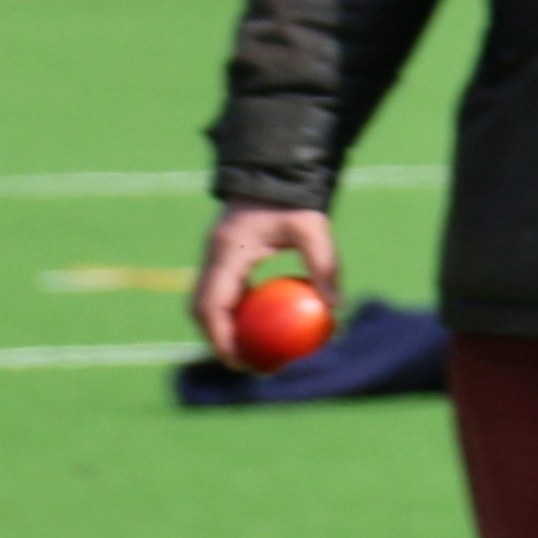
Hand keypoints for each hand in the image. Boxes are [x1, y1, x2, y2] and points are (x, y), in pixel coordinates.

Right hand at [191, 205, 338, 365]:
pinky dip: (232, 314)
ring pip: (206, 303)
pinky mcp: (224, 258)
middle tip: (245, 365)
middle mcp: (214, 256)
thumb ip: (325, 264)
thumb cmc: (294, 201)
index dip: (219, 337)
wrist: (274, 172)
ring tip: (250, 354)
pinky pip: (221, 293)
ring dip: (222, 330)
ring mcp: (215, 257)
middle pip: (201, 309)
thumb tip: (337, 306)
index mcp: (227, 252)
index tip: (238, 361)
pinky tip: (256, 328)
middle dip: (217, 340)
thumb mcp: (313, 228)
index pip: (211, 303)